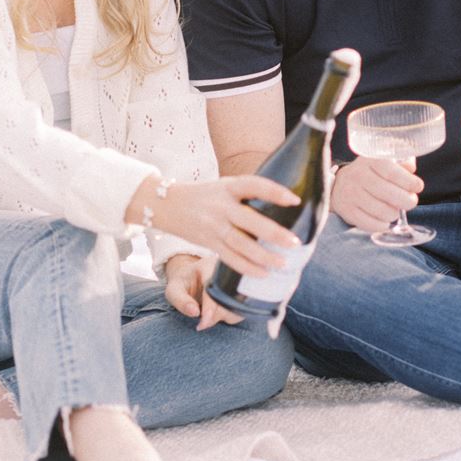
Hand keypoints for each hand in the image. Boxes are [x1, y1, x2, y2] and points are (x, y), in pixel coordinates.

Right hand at [132, 173, 300, 277]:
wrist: (165, 204)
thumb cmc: (205, 195)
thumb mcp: (224, 186)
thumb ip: (247, 193)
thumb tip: (283, 202)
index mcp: (227, 186)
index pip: (253, 185)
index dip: (274, 192)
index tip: (294, 200)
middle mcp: (220, 206)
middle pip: (249, 221)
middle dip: (273, 233)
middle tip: (295, 243)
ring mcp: (212, 226)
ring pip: (240, 244)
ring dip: (263, 256)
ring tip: (282, 264)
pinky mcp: (207, 243)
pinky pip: (229, 258)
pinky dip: (247, 268)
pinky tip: (263, 274)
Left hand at [162, 252, 244, 329]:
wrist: (194, 276)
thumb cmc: (183, 283)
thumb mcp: (174, 289)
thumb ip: (181, 300)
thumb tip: (195, 313)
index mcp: (210, 266)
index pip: (215, 288)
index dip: (210, 308)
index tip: (203, 323)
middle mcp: (229, 272)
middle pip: (228, 300)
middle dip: (214, 315)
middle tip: (201, 322)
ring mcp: (239, 283)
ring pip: (237, 308)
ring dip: (222, 317)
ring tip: (208, 313)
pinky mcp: (243, 294)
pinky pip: (240, 311)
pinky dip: (229, 316)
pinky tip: (218, 312)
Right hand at [330, 155, 420, 233]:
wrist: (339, 185)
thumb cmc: (369, 173)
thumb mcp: (383, 161)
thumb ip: (400, 163)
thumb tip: (411, 168)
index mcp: (369, 161)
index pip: (391, 172)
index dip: (409, 181)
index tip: (418, 186)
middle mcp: (358, 176)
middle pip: (388, 193)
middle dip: (406, 200)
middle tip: (410, 202)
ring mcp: (351, 195)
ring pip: (382, 211)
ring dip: (394, 214)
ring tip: (395, 210)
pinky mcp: (347, 211)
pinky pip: (371, 224)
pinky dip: (382, 225)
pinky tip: (385, 220)